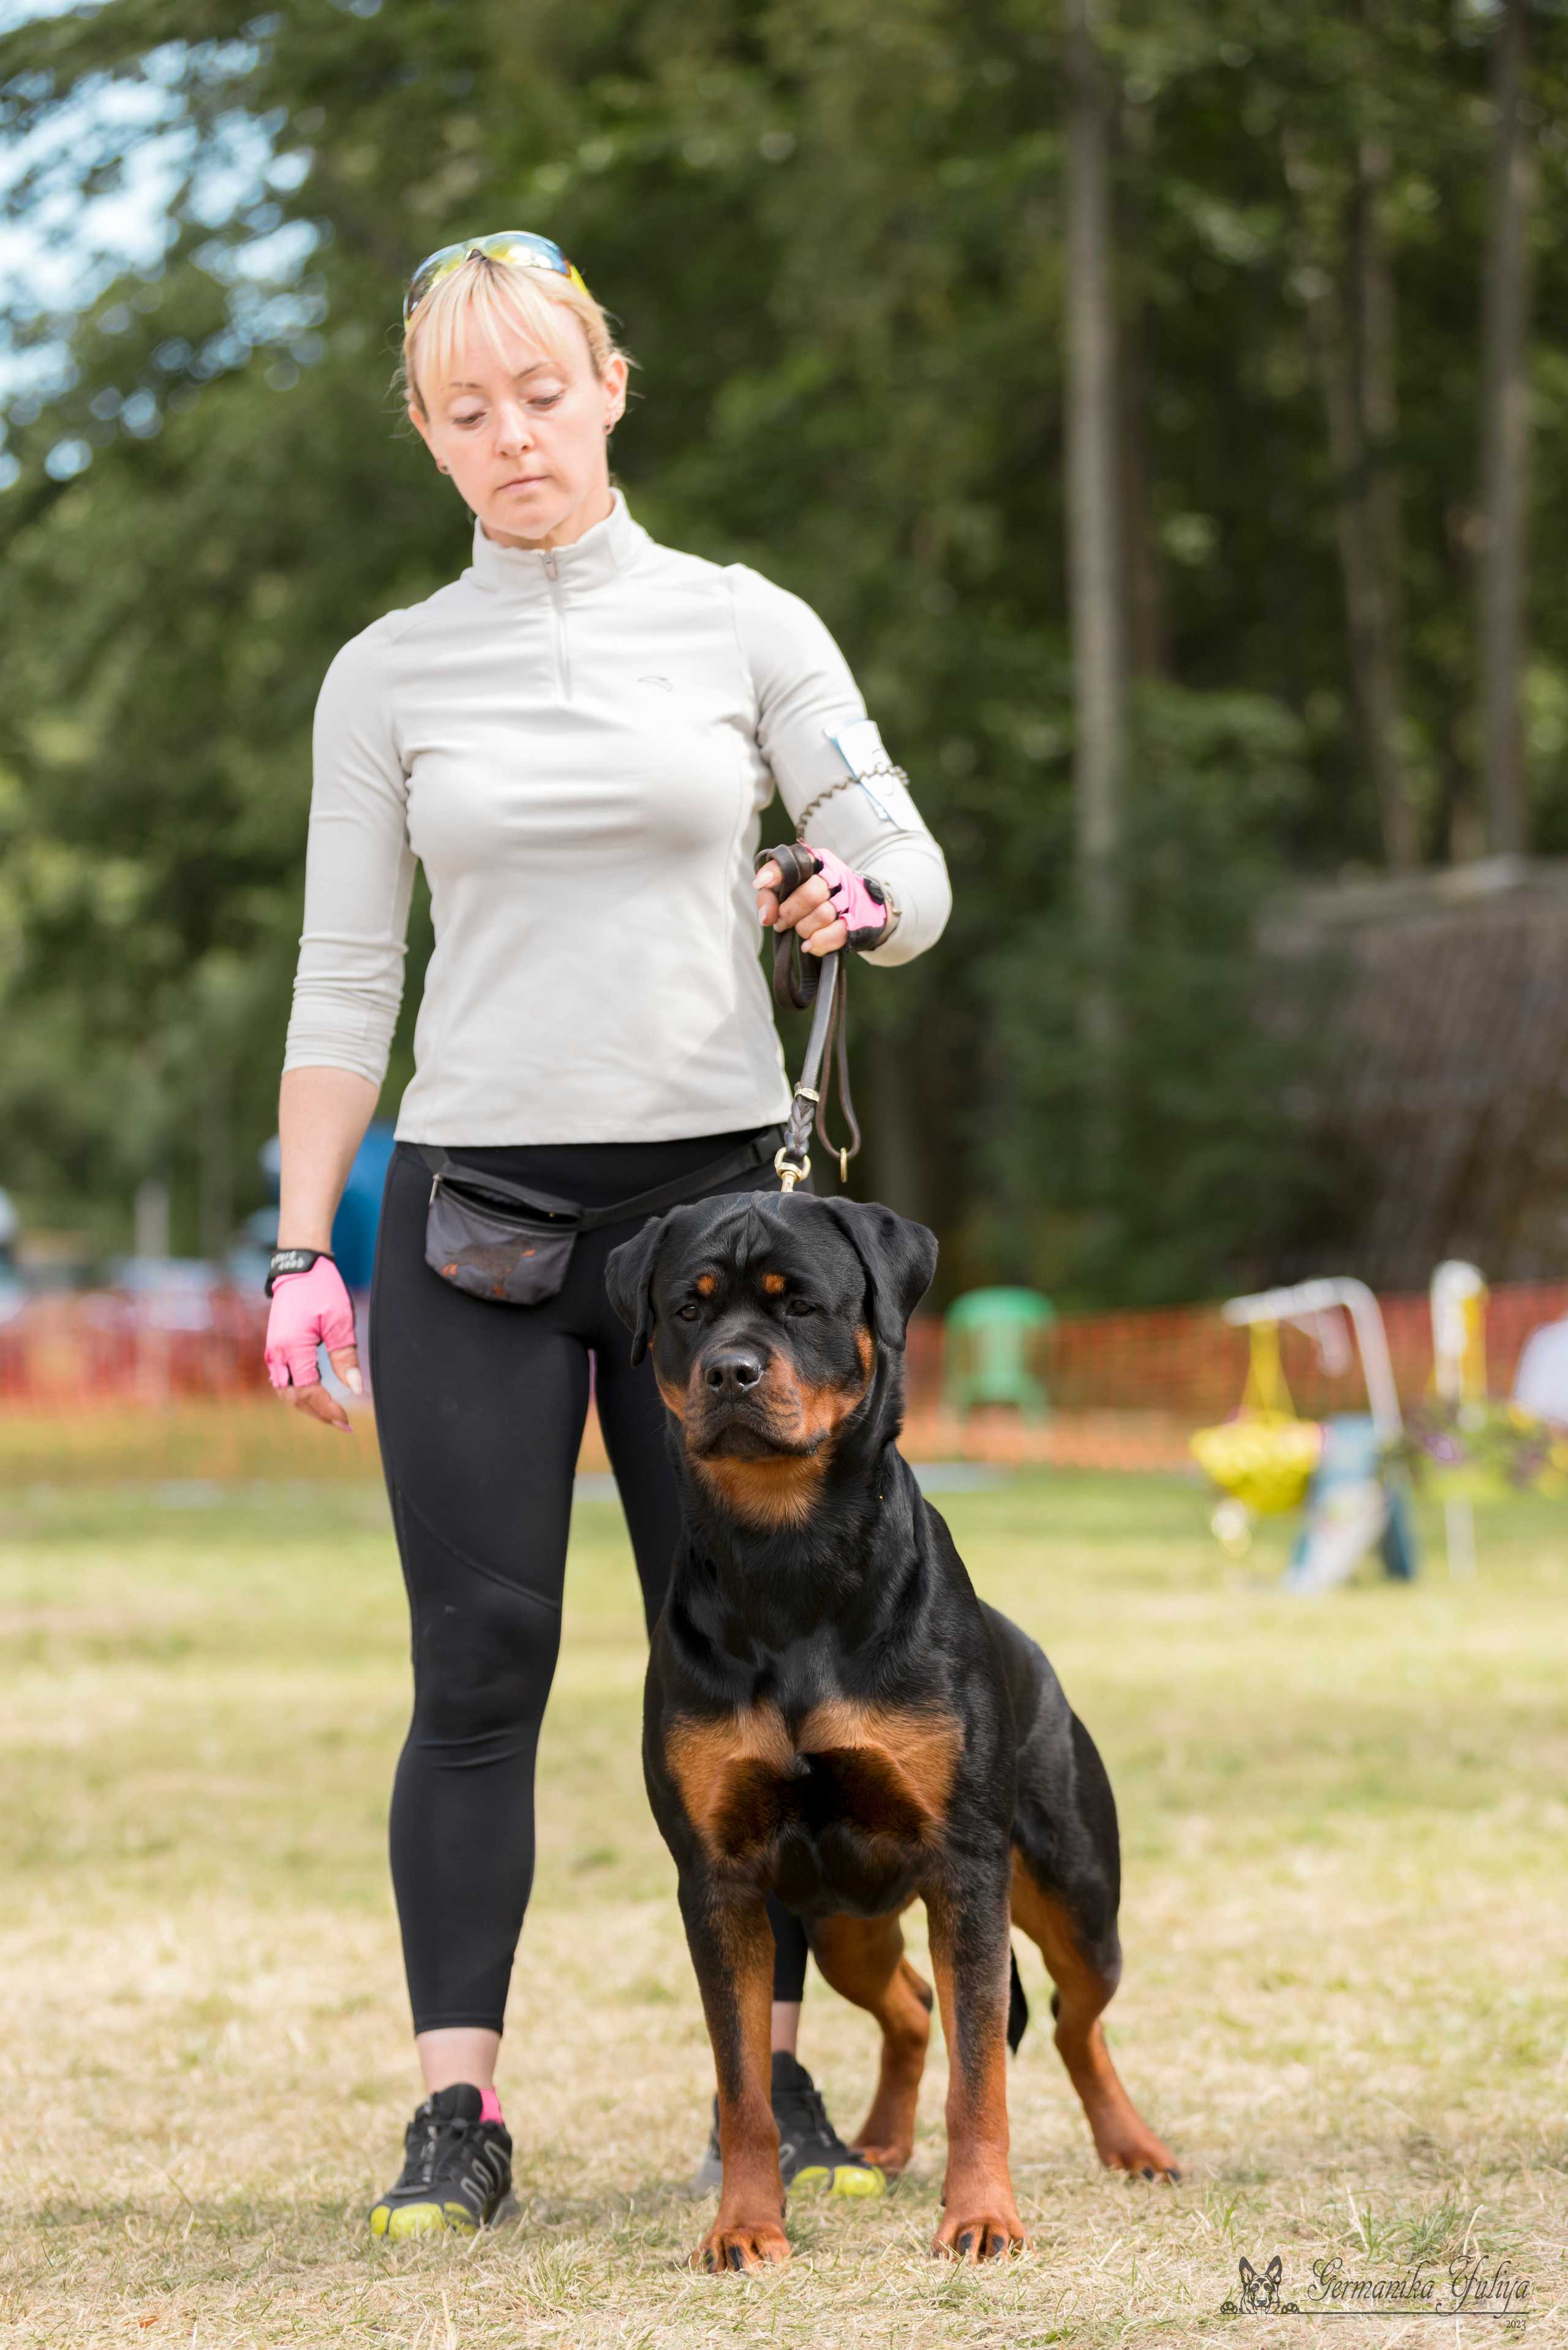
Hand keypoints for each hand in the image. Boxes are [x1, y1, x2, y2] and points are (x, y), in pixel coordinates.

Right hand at [264, 1256, 361, 1432]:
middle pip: (295, 1398)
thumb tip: (355, 1389)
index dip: (327, 1410)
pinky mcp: (274, 1348)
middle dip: (319, 1414)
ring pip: (287, 1392)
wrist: (299, 1268)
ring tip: (332, 1415)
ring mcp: (272, 1351)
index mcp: (292, 1348)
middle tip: (343, 1424)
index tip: (347, 1421)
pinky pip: (283, 1380)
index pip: (309, 1392)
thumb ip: (345, 1357)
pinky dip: (299, 1393)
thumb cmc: (322, 1290)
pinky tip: (317, 1397)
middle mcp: (277, 1354)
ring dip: (308, 1406)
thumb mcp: (340, 1322)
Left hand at [755, 845, 886, 957]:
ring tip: (799, 930)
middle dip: (790, 913)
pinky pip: (837, 933)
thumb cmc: (815, 897)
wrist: (860, 906)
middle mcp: (836, 876)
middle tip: (780, 923)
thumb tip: (766, 917)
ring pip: (823, 915)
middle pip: (811, 894)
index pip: (796, 860)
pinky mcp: (857, 920)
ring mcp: (849, 898)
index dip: (777, 872)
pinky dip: (819, 942)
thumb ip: (770, 897)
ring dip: (804, 928)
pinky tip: (808, 945)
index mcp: (817, 861)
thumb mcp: (790, 889)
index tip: (761, 884)